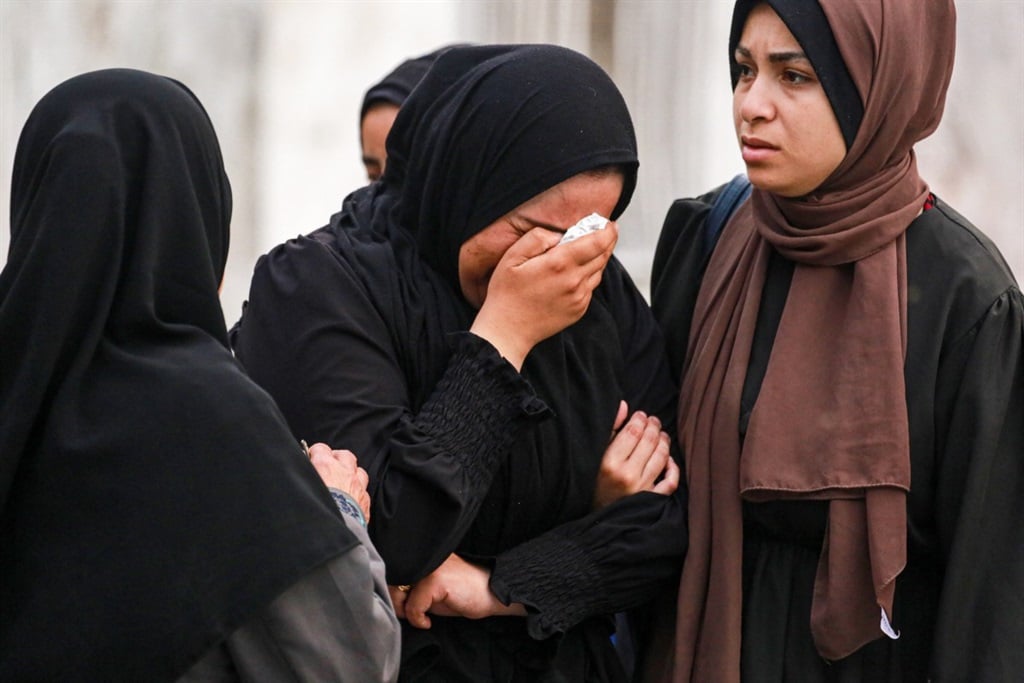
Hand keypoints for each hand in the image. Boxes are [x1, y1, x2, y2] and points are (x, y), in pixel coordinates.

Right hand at [307, 442, 370, 521]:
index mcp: (326, 466)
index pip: (321, 449)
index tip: (312, 458)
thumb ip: (303, 476)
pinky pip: (364, 492)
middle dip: (337, 459)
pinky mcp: (364, 502)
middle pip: (344, 455)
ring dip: (351, 474)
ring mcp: (357, 486)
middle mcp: (345, 472)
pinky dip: (357, 493)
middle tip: (328, 467)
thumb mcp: (301, 487)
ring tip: (342, 482)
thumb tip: (300, 472)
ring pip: (359, 471)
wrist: (331, 531)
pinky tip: (351, 499)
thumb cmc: (313, 510)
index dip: (316, 453)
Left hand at [396, 554, 525, 628]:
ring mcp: (430, 567)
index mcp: (421, 556)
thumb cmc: (462, 594)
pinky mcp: (436, 580)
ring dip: (405, 610)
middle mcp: (423, 557)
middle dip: (396, 603)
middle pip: (390, 580)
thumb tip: (387, 598)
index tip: (405, 608)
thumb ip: (410, 588)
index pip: (392, 571)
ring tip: (421, 617)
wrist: (492, 593)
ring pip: (397, 591)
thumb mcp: (431, 590)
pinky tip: (429, 622)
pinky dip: (418, 619)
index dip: (393, 593)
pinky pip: (413, 606)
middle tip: (413, 615)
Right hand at [470, 223, 617, 368]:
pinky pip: (591, 287)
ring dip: (599, 257)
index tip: (608, 223)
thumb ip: (537, 238)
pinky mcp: (579, 309)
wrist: (508, 331)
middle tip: (604, 230)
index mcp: (559, 263)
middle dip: (607, 240)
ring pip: (599, 271)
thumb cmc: (506, 293)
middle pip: (603, 255)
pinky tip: (576, 271)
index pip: (597, 242)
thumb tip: (558, 234)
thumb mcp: (512, 257)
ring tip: (590, 248)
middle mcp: (574, 280)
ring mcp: (579, 297)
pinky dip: (589, 275)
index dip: (607, 230)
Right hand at [592, 401, 678, 508]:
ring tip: (661, 434)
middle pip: (649, 441)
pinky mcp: (651, 500)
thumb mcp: (594, 456)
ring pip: (661, 457)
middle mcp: (627, 475)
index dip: (639, 419)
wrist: (595, 519)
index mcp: (610, 462)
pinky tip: (668, 459)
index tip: (640, 414)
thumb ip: (609, 430)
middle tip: (653, 420)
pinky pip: (670, 482)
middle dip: (654, 426)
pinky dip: (673, 468)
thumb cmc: (592, 483)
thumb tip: (624, 406)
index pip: (633, 432)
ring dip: (664, 441)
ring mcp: (642, 488)